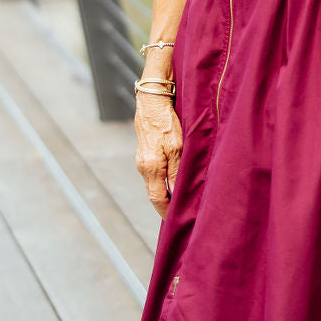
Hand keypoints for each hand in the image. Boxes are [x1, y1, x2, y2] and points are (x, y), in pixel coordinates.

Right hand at [135, 95, 182, 215]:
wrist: (151, 101)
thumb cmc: (166, 122)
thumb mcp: (177, 147)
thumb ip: (177, 172)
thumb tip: (177, 194)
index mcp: (151, 168)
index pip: (158, 199)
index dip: (167, 211)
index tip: (176, 220)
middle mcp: (143, 167)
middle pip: (154, 194)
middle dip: (165, 205)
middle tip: (178, 214)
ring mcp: (142, 160)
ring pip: (153, 183)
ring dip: (163, 192)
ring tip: (177, 199)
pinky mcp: (144, 153)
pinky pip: (152, 173)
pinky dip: (161, 180)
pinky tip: (171, 179)